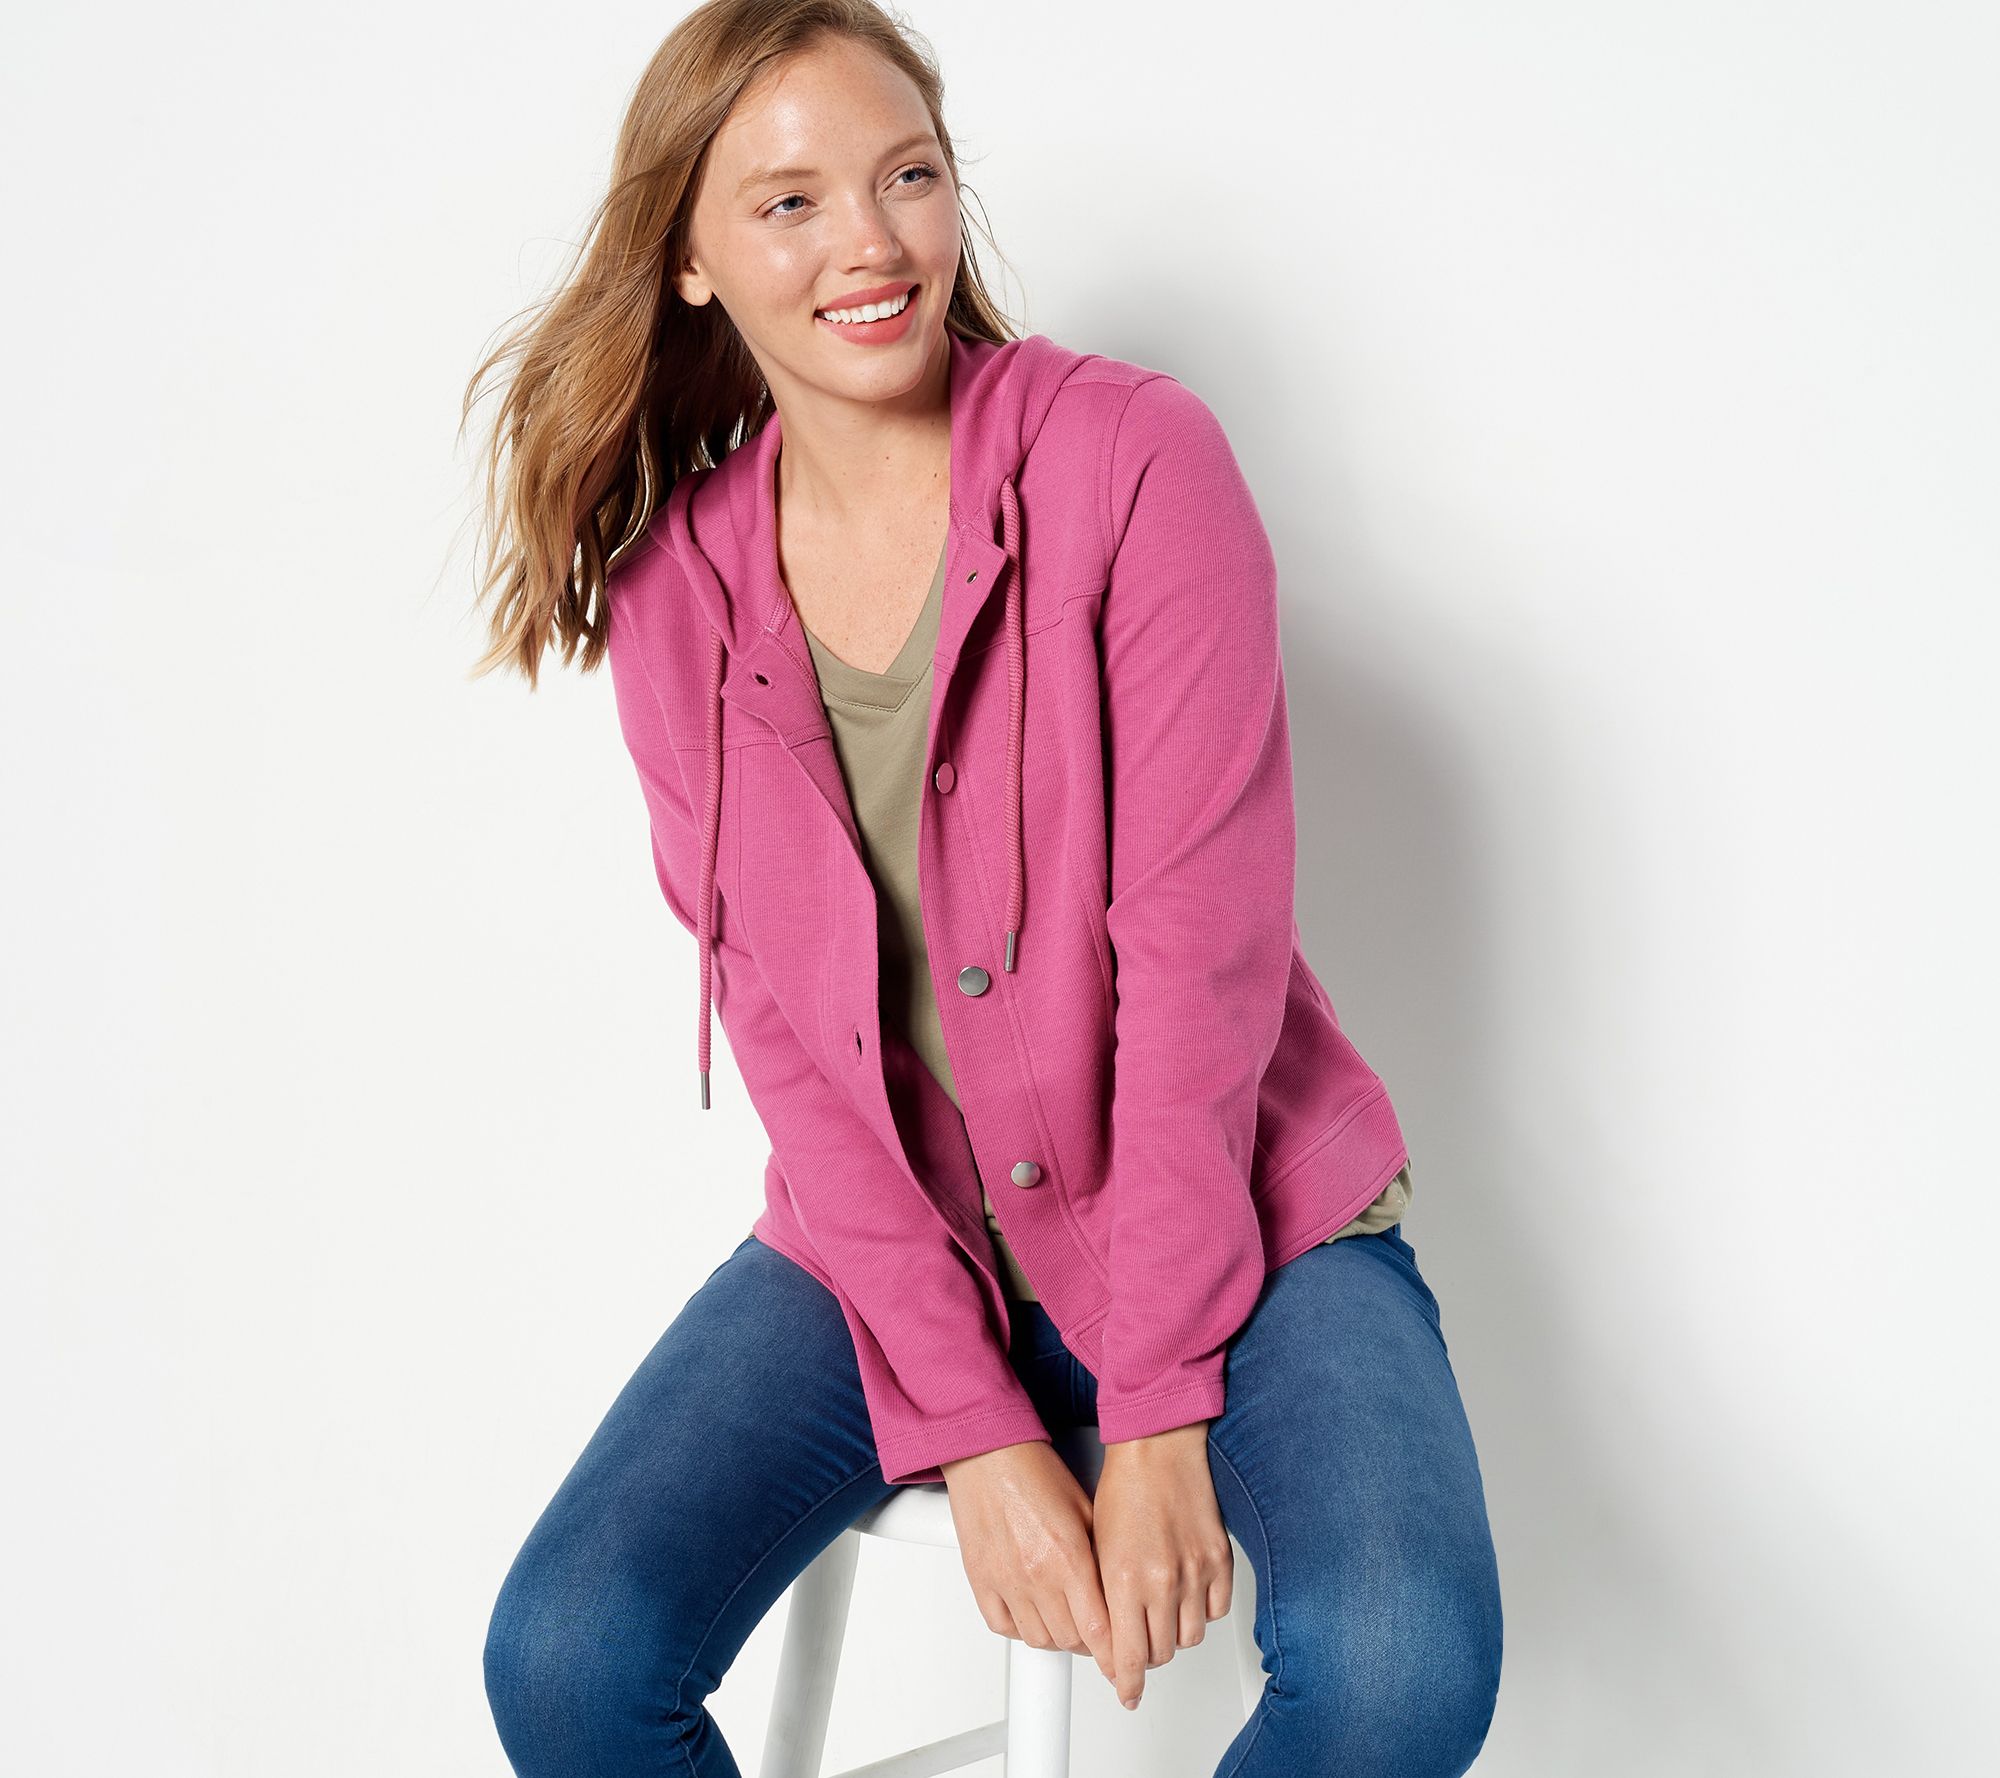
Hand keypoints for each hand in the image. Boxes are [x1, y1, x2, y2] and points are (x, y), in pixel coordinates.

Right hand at [940, 1440, 1117, 1688]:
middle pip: (1071, 1640)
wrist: (988, 1453)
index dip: (1114, 1653)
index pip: (1099, 1629)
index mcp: (1068, 1556)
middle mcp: (1036, 1575)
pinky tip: (1033, 1613)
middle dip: (1089, 1642)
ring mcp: (1005, 1581)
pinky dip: (1022, 1628)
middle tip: (1096, 1630)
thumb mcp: (1086, 1509)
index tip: (1122, 1660)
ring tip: (1066, 1620)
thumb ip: (1100, 1556)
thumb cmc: (1035, 1471)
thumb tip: (1117, 1592)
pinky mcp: (981, 1580)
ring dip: (1058, 1637)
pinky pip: (1003, 1626)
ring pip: (1039, 1639)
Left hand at [1090, 1421, 1232, 1710]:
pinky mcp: (1221, 1562)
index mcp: (1126, 1582)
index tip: (1126, 1692)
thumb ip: (1103, 1601)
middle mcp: (1164, 1582)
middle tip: (1136, 1640)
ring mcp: (1196, 1573)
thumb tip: (1106, 1640)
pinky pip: (1215, 1611)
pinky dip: (1199, 1612)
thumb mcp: (1096, 1551)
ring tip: (1159, 1613)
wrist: (1158, 1450)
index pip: (1128, 1657)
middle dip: (1145, 1654)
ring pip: (1188, 1638)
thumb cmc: (1123, 1489)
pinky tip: (1184, 1595)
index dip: (1126, 1682)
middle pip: (1159, 1653)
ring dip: (1173, 1634)